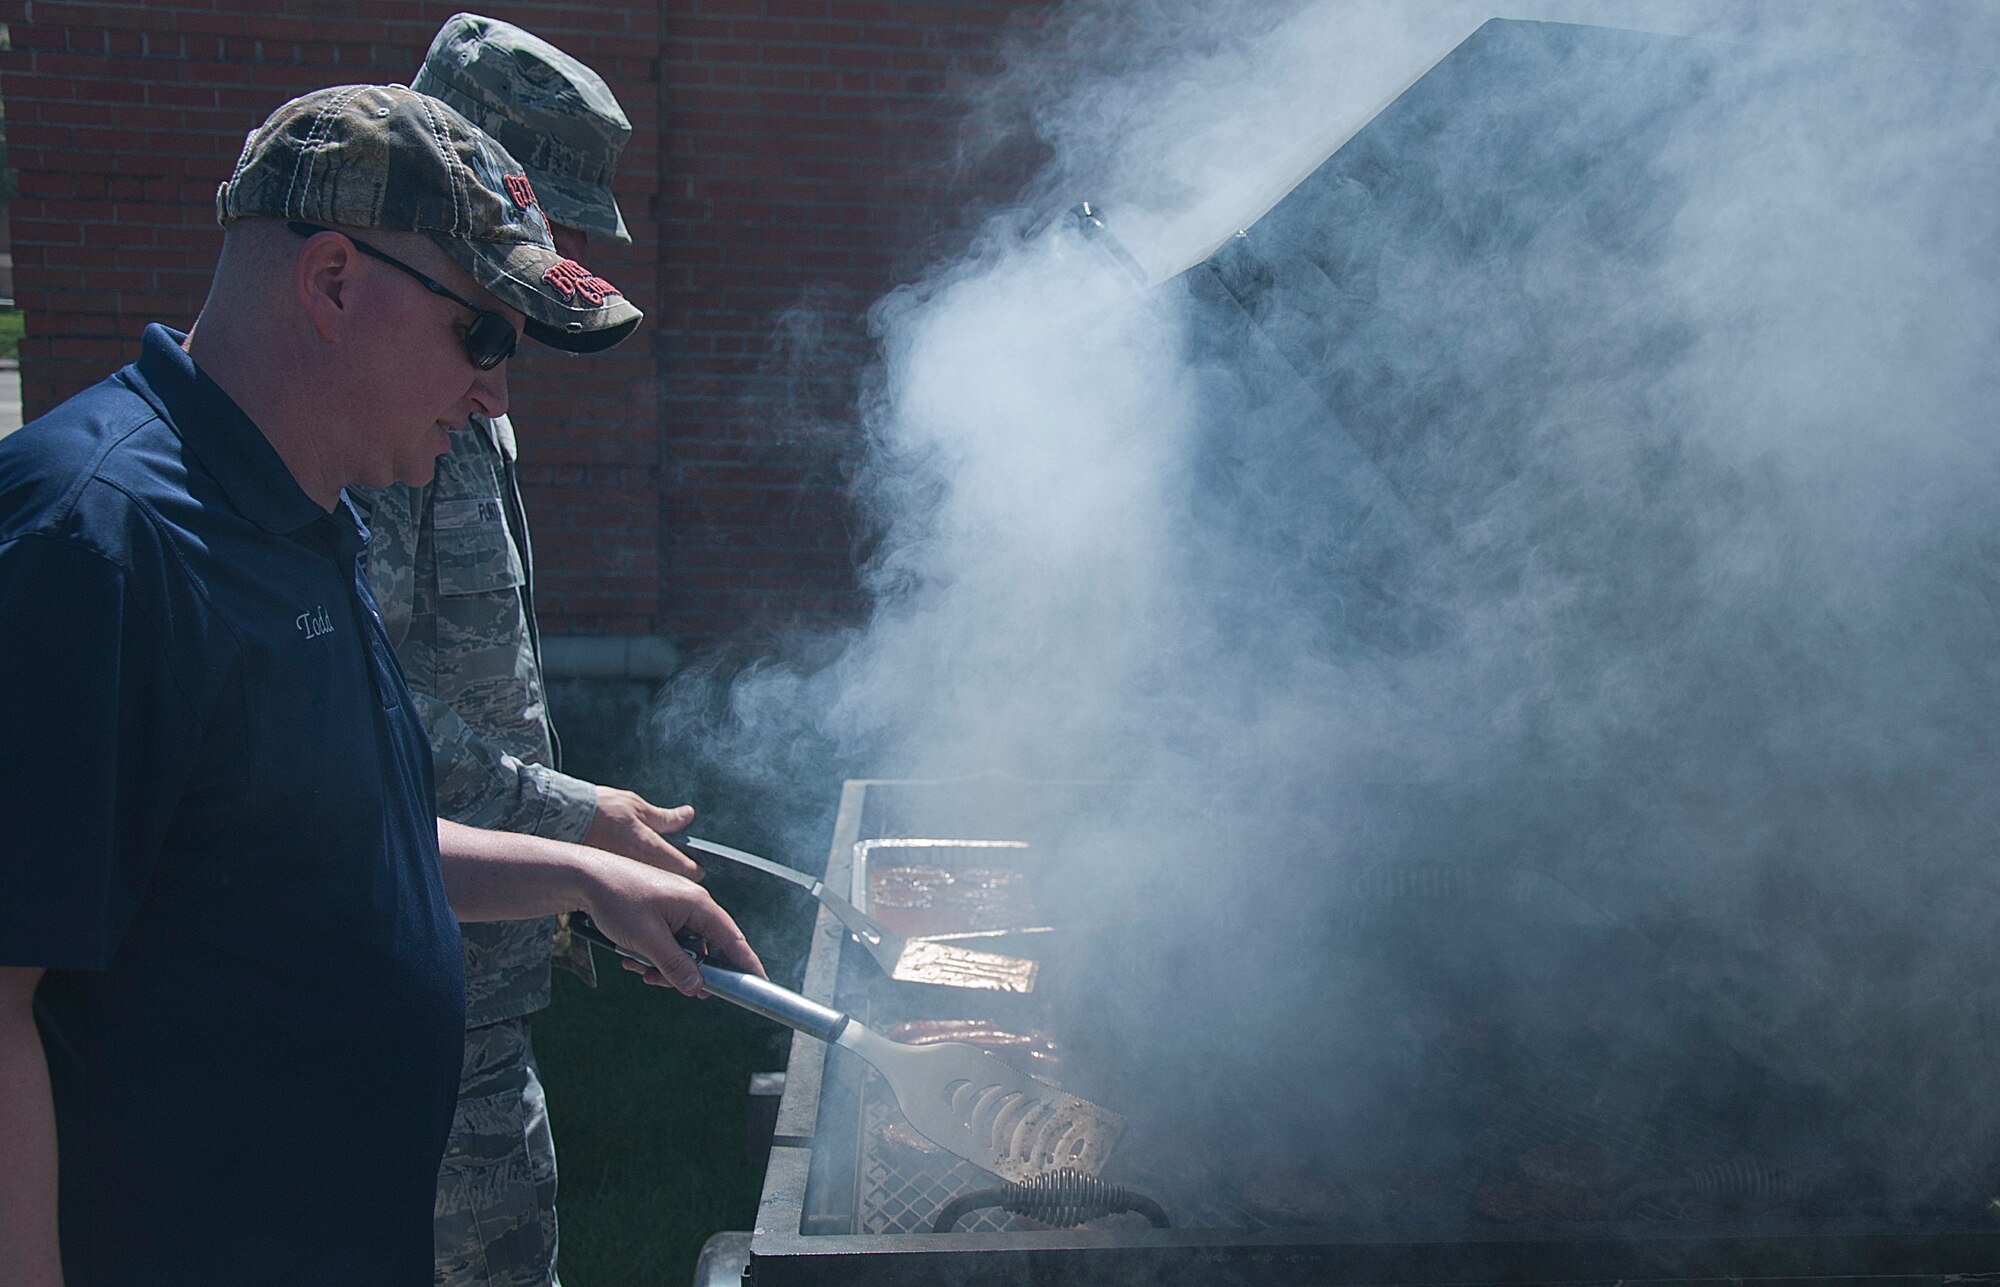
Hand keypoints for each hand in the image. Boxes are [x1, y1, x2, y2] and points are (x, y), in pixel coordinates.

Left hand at [577, 856, 765, 995]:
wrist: (585, 877)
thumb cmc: (617, 899)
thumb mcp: (648, 940)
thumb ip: (676, 965)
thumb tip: (696, 987)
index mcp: (698, 905)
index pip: (733, 940)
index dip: (746, 965)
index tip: (758, 984)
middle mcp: (692, 905)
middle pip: (706, 950)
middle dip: (687, 972)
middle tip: (666, 984)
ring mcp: (676, 908)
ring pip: (684, 949)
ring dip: (665, 965)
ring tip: (640, 968)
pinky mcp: (660, 911)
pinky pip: (668, 941)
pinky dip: (655, 954)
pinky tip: (634, 958)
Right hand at [585, 787, 701, 879]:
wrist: (561, 820)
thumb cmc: (597, 809)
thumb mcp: (636, 806)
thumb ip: (664, 817)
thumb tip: (687, 815)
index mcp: (650, 847)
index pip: (686, 869)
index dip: (696, 868)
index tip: (697, 866)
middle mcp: (640, 867)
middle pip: (671, 883)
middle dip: (677, 878)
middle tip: (677, 868)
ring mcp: (625, 877)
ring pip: (652, 888)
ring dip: (658, 883)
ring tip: (653, 871)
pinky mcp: (610, 881)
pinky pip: (632, 888)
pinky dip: (637, 884)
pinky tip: (632, 875)